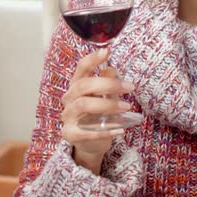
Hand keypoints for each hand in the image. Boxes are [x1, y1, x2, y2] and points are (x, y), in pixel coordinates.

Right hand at [61, 48, 134, 173]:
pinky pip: (87, 132)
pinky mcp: (70, 134)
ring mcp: (68, 117)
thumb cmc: (96, 117)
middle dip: (108, 84)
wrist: (88, 144)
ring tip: (126, 106)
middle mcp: (69, 99)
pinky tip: (121, 129)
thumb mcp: (103, 99)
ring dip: (107, 104)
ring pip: (84, 105)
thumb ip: (106, 84)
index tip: (107, 51)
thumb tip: (111, 69)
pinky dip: (106, 131)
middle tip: (129, 87)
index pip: (80, 69)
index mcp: (75, 87)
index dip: (92, 59)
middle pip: (83, 86)